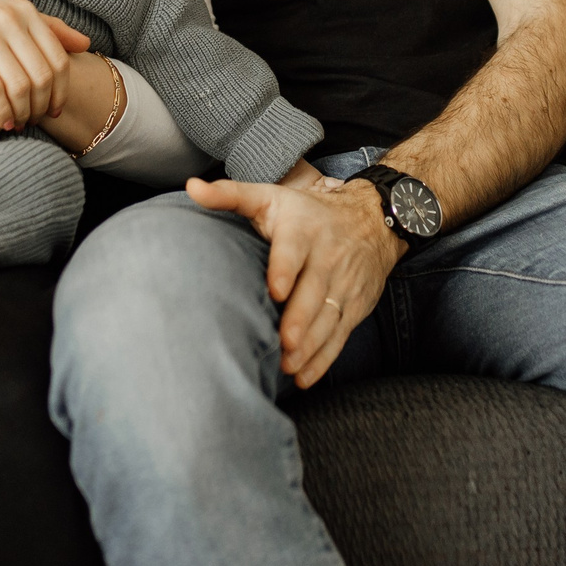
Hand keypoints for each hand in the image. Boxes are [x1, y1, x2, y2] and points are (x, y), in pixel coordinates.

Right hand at [0, 0, 91, 129]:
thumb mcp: (7, 9)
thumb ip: (47, 27)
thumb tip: (85, 44)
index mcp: (24, 11)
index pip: (58, 60)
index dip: (61, 92)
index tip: (55, 110)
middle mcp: (9, 21)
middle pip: (42, 77)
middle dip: (43, 106)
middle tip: (37, 121)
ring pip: (20, 86)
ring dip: (23, 112)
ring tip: (19, 123)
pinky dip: (2, 111)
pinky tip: (1, 121)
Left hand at [186, 176, 403, 388]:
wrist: (373, 220)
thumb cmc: (308, 213)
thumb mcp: (271, 196)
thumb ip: (230, 195)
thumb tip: (191, 188)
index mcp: (302, 230)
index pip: (294, 249)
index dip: (285, 269)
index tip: (275, 290)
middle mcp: (327, 257)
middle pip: (314, 291)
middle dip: (300, 318)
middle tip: (284, 342)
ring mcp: (343, 285)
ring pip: (328, 318)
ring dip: (310, 344)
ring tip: (288, 365)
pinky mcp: (354, 306)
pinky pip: (340, 335)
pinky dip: (324, 358)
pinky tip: (304, 376)